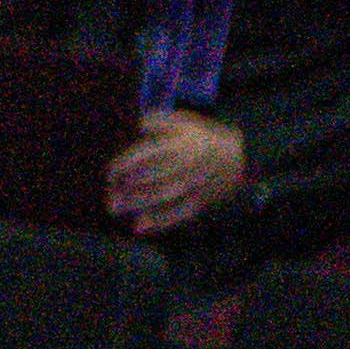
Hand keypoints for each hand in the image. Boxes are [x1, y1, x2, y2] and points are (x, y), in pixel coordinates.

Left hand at [106, 109, 249, 236]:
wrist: (242, 156)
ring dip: (139, 204)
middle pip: (154, 177)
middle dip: (128, 188)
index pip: (148, 154)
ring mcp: (196, 184)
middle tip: (107, 195)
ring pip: (165, 197)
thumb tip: (132, 125)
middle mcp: (188, 164)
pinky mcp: (202, 200)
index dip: (126, 164)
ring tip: (115, 209)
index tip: (108, 173)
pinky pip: (180, 213)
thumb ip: (155, 122)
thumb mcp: (182, 121)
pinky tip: (139, 226)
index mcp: (181, 142)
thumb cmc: (202, 137)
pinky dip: (160, 221)